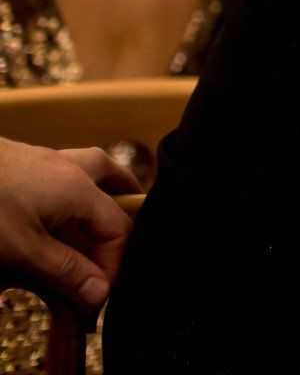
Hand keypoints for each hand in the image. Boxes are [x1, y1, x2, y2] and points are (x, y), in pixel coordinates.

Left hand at [0, 139, 141, 308]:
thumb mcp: (24, 248)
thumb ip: (64, 269)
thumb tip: (100, 292)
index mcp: (79, 187)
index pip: (118, 227)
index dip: (113, 264)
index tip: (95, 294)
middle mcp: (70, 167)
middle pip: (114, 181)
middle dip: (123, 207)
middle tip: (120, 240)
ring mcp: (44, 160)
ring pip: (87, 171)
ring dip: (97, 196)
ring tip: (91, 224)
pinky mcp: (21, 161)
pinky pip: (58, 174)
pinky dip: (65, 195)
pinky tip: (47, 214)